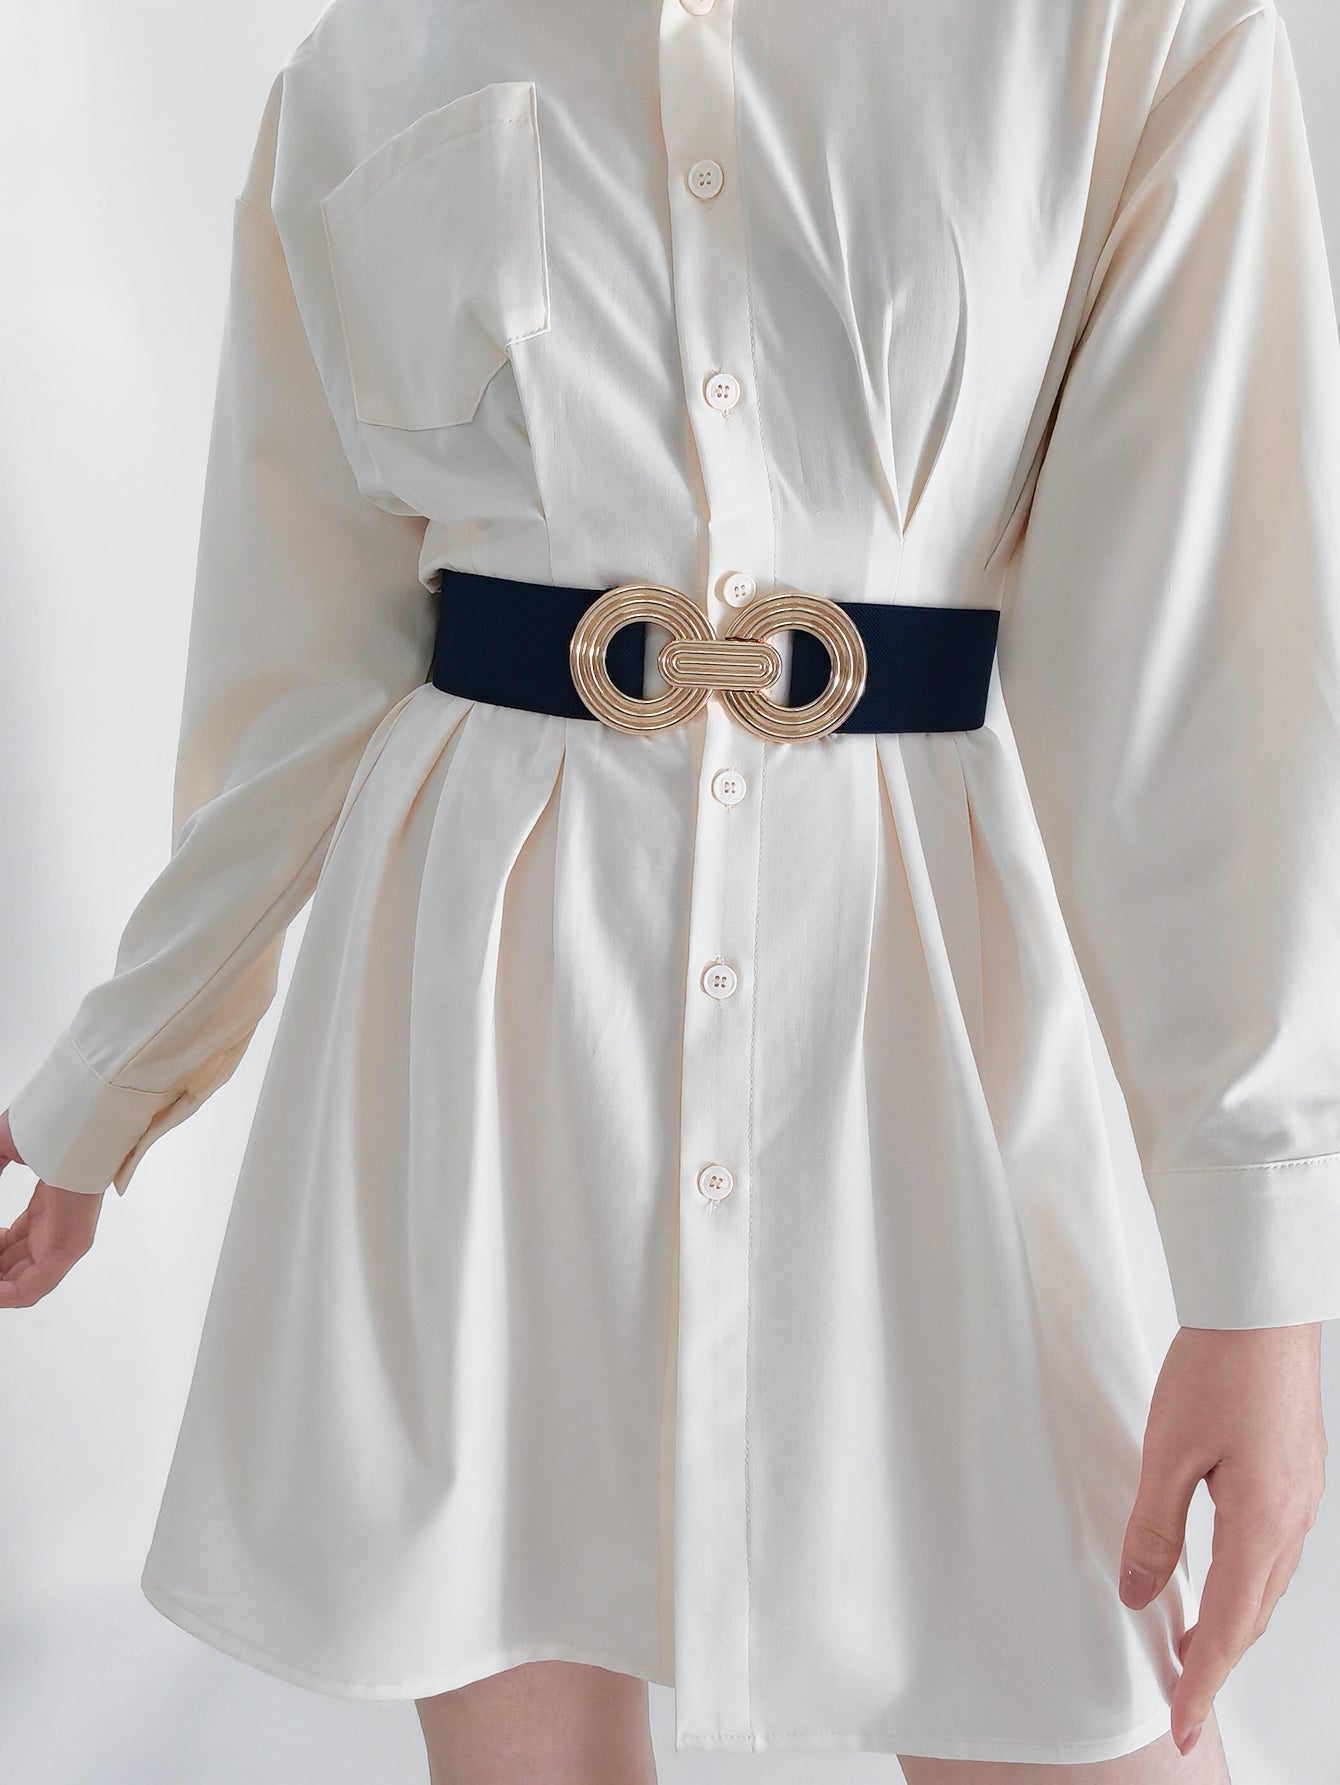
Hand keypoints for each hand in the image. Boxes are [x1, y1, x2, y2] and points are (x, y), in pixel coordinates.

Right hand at [0, 1106, 104, 1306]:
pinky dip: (2, 1295)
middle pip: (13, 1264)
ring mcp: (64, 1240)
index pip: (11, 1242)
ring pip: (18, 1282)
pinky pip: (30, 1289)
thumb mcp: (2, 1151)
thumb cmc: (53, 1125)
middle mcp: (56, 1228)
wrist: (81, 1117)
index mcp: (47, 1207)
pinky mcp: (69, 1249)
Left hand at [1119, 1322, 1325, 1755]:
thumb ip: (1154, 1527)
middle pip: (1255, 1614)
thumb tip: (1139, 1591)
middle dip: (1219, 1660)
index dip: (1204, 1683)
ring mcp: (1302, 1498)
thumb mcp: (1167, 1451)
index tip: (1184, 1725)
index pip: (1231, 1628)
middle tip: (1183, 1693)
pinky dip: (1248, 1580)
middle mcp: (1293, 1521)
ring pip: (1268, 1583)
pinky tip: (1225, 1576)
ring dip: (1235, 1620)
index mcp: (1262, 1525)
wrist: (1262, 1311)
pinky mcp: (1298, 1475)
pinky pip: (1275, 1549)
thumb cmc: (1219, 1368)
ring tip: (1196, 1646)